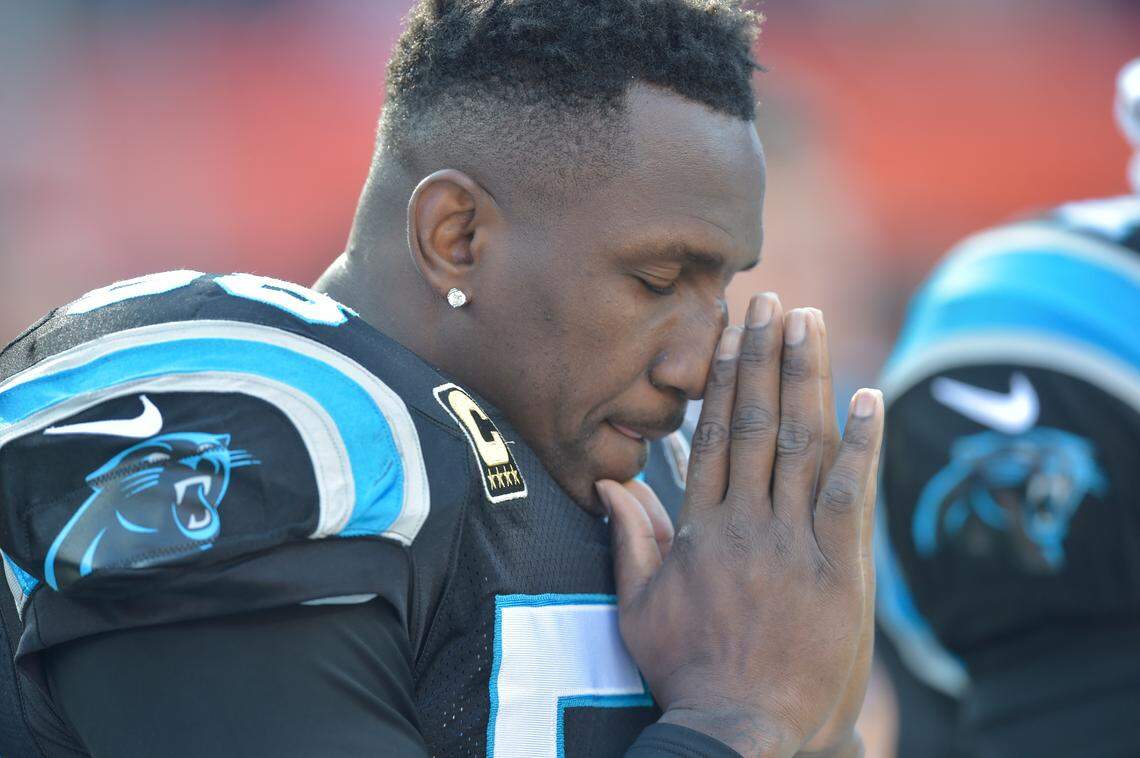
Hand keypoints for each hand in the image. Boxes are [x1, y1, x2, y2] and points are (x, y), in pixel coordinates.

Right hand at [597, 295, 883, 756]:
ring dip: (807, 377)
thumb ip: (629, 539)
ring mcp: (795, 542)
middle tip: (773, 300)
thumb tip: (611, 482)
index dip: (724, 375)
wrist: (742, 728)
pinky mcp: (840, 569)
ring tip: (811, 322)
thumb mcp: (638, 608)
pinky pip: (851, 494)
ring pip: (802, 443)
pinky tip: (870, 397)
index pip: (714, 433)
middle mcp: (747, 522)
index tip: (731, 329)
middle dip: (764, 355)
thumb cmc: (689, 672)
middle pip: (758, 422)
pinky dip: (861, 444)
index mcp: (701, 527)